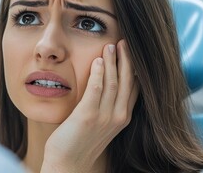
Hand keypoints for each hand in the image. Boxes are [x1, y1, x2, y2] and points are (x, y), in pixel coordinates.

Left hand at [41, 39, 138, 172]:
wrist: (68, 163)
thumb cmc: (80, 141)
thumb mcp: (100, 123)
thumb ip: (105, 105)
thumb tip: (103, 85)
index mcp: (122, 117)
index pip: (134, 87)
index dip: (134, 68)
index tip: (131, 51)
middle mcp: (118, 116)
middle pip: (128, 81)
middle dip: (127, 59)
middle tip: (124, 41)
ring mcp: (104, 117)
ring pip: (113, 82)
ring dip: (113, 62)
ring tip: (111, 46)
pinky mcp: (87, 116)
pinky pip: (96, 89)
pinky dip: (98, 73)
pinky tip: (98, 60)